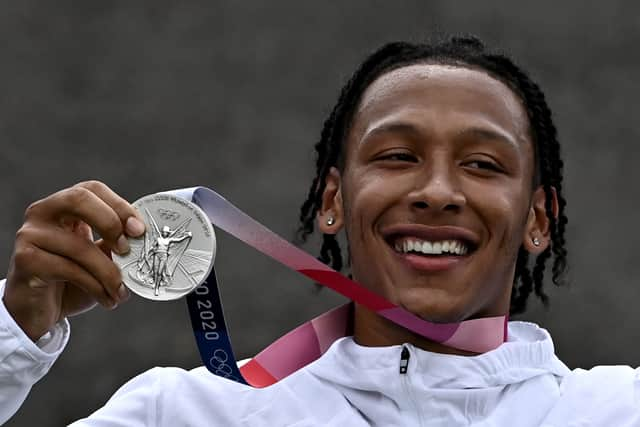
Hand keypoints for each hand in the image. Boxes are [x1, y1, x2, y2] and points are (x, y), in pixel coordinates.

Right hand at [2, 181, 145, 340]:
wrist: (39, 311)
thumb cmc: (71, 280)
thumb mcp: (98, 256)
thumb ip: (115, 242)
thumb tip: (145, 238)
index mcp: (63, 205)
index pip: (92, 189)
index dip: (119, 205)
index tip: (139, 230)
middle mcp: (43, 213)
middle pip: (79, 199)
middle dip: (111, 223)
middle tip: (127, 250)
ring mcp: (30, 234)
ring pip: (79, 246)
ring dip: (109, 272)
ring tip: (121, 291)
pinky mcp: (26, 260)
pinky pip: (70, 270)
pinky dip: (96, 287)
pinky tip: (107, 299)